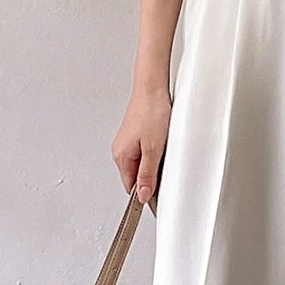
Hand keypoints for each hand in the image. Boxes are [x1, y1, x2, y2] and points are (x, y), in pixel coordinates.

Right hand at [113, 84, 171, 203]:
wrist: (152, 88)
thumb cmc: (151, 112)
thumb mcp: (154, 149)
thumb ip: (148, 174)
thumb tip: (143, 196)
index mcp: (121, 156)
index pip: (131, 187)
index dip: (145, 193)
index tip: (157, 196)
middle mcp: (120, 150)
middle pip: (135, 177)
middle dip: (150, 177)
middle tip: (164, 166)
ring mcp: (127, 142)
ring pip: (140, 164)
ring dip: (152, 163)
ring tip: (163, 149)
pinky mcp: (135, 135)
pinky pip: (143, 153)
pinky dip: (152, 153)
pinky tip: (162, 143)